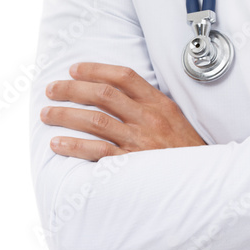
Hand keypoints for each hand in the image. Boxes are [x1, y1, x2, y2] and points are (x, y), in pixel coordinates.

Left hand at [40, 62, 205, 160]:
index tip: (75, 69)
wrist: (201, 179)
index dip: (95, 69)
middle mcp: (147, 117)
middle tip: (52, 89)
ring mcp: (138, 140)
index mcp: (158, 103)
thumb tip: (117, 93)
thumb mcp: (173, 117)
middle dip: (72, 89)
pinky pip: (97, 151)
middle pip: (103, 95)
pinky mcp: (131, 163)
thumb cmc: (185, 149)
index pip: (123, 76)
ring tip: (47, 113)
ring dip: (66, 115)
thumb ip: (148, 104)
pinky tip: (58, 144)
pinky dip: (74, 146)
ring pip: (94, 120)